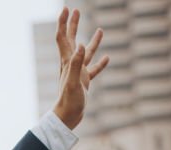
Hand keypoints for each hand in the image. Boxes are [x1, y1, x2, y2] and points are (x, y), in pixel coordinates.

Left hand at [52, 7, 109, 129]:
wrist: (67, 118)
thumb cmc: (68, 102)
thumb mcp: (73, 82)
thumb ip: (76, 64)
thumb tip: (79, 45)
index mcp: (67, 61)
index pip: (63, 37)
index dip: (63, 22)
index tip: (67, 8)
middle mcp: (71, 65)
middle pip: (71, 40)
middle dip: (73, 24)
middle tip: (76, 10)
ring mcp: (78, 73)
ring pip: (86, 53)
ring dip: (93, 41)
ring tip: (101, 30)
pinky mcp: (84, 82)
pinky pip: (94, 69)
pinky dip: (100, 63)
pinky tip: (108, 58)